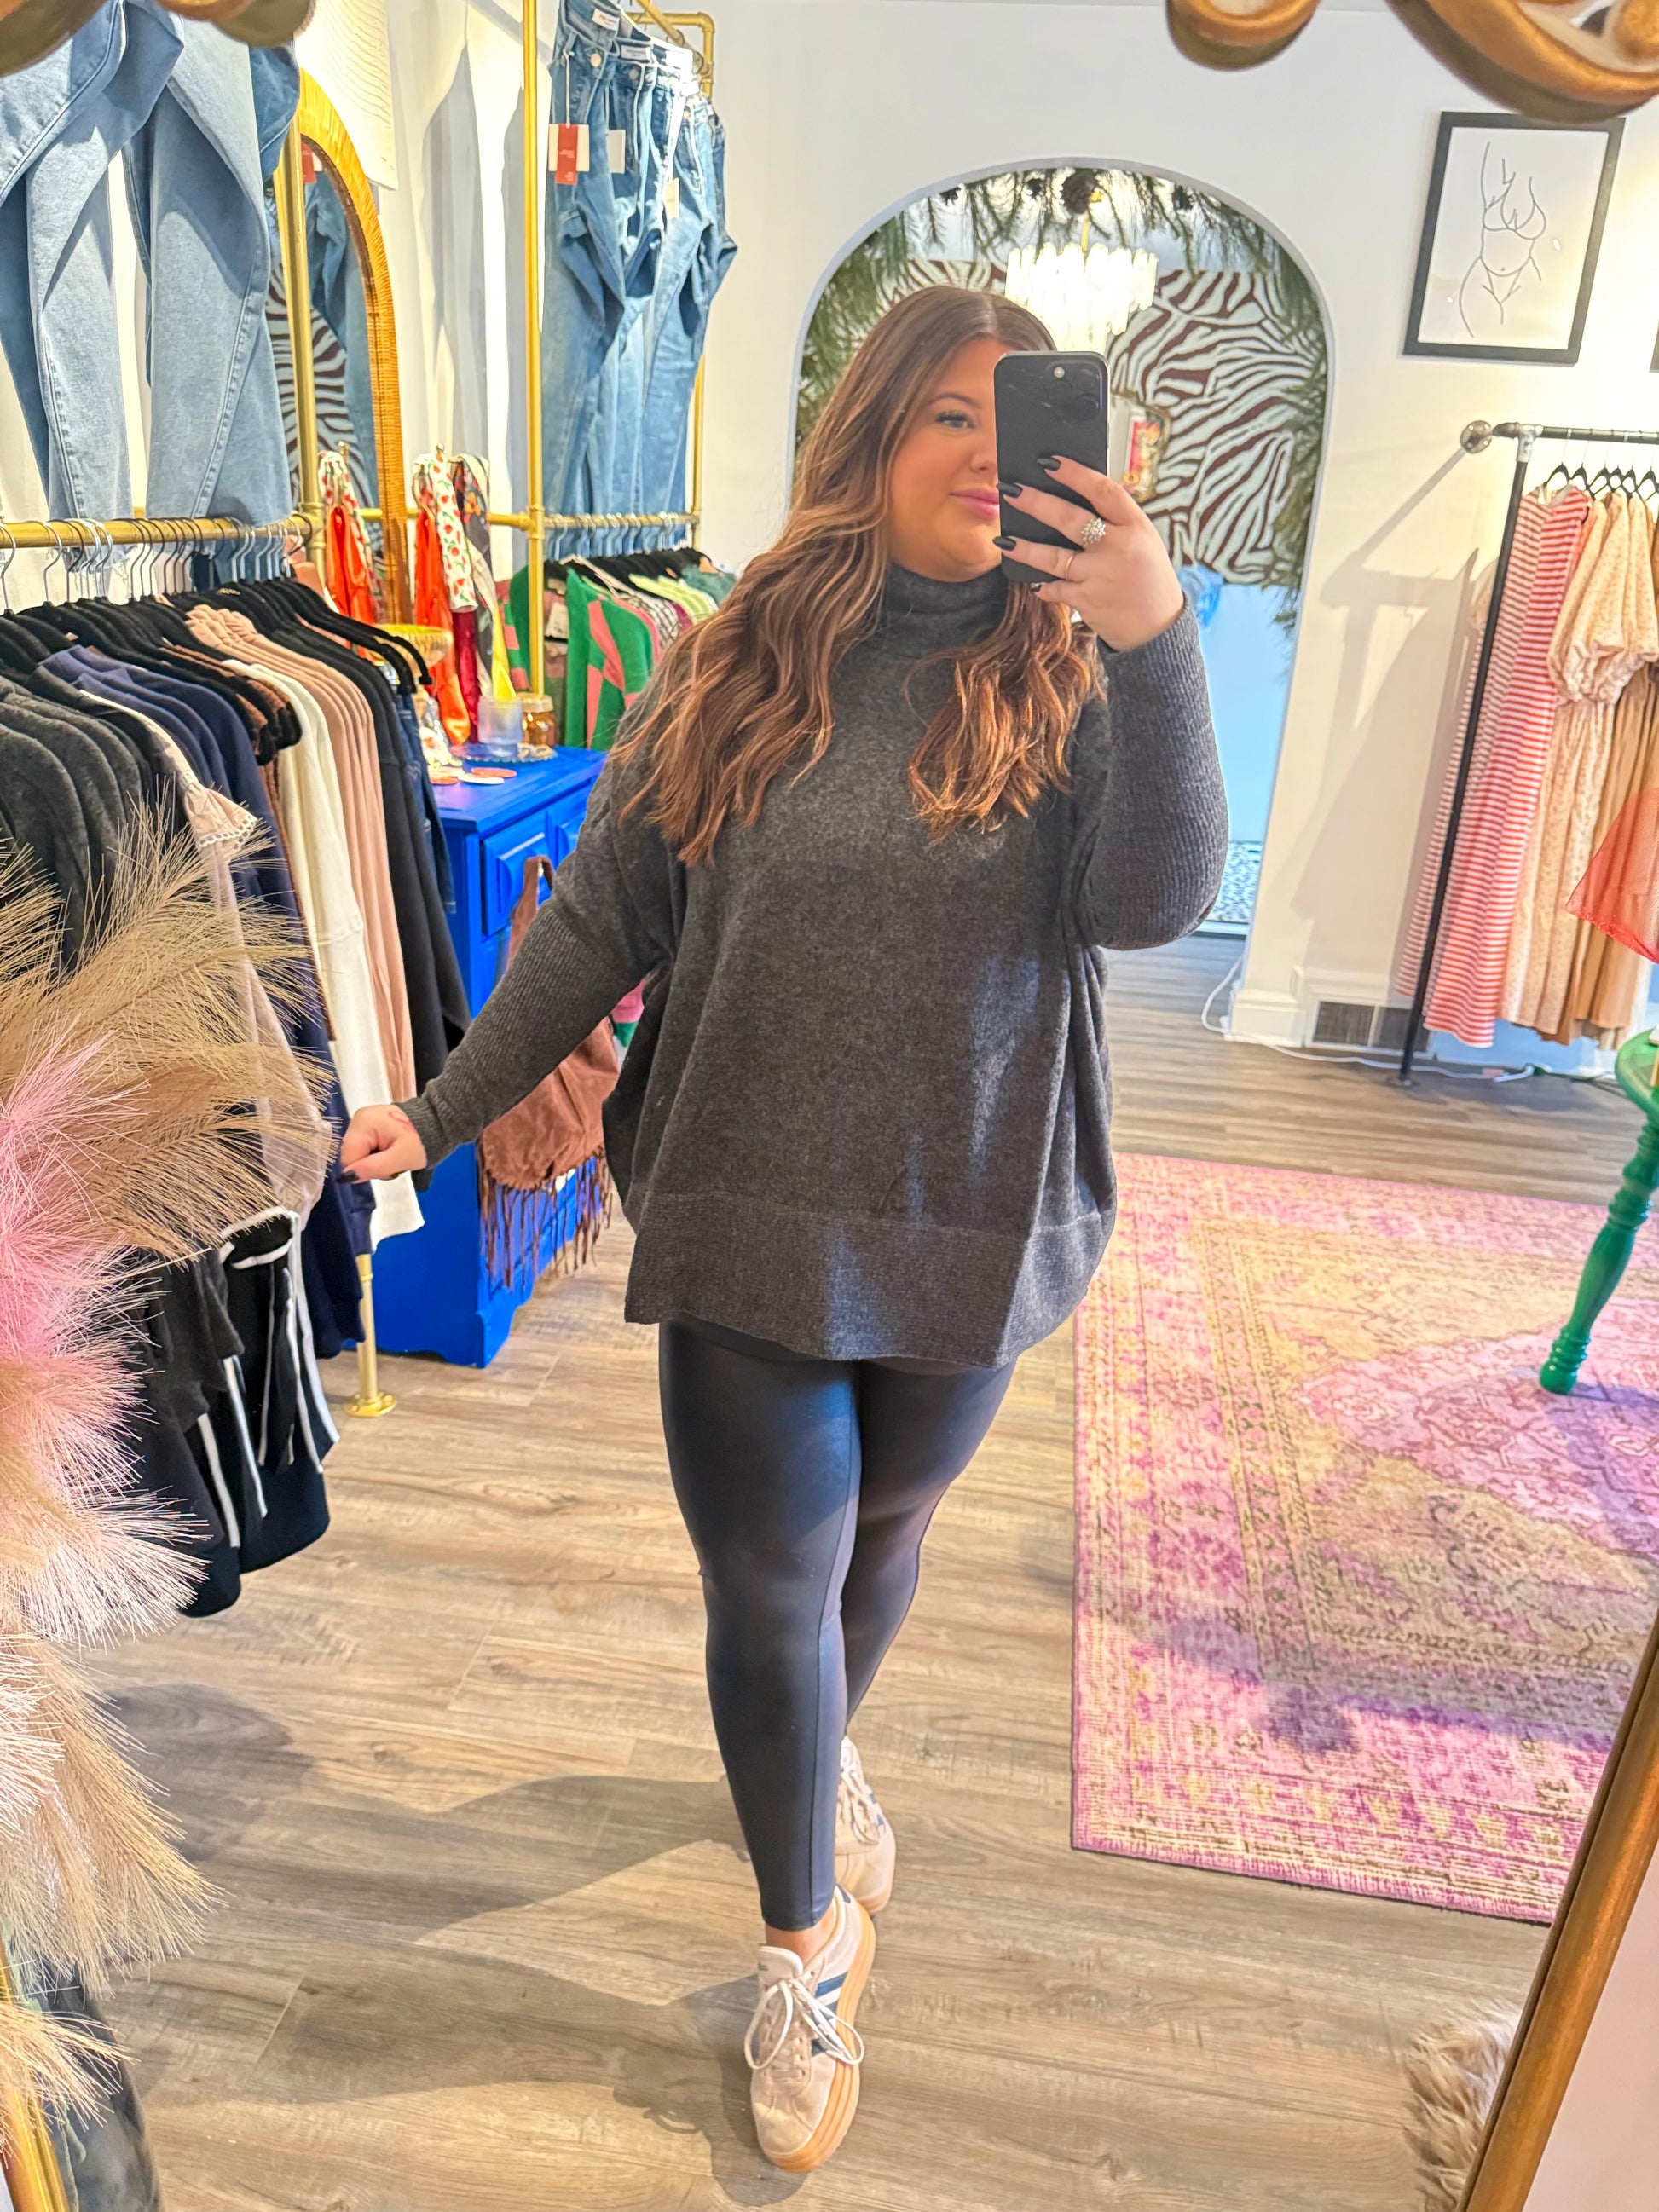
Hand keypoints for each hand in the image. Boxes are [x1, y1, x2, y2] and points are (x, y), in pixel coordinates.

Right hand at [341, 1102, 426, 1181]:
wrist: (436, 1124)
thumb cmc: (421, 1142)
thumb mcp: (400, 1159)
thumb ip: (372, 1168)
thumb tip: (347, 1176)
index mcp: (364, 1123)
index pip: (349, 1158)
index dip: (364, 1170)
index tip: (386, 1168)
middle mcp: (358, 1118)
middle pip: (353, 1154)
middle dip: (370, 1165)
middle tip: (393, 1163)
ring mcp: (363, 1120)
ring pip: (358, 1152)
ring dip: (374, 1161)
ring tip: (394, 1156)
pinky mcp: (369, 1124)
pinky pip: (365, 1146)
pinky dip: (376, 1154)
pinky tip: (391, 1150)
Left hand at [1000, 461, 1185, 651]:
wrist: (1158, 628)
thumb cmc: (1148, 578)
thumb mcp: (1144, 541)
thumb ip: (1115, 522)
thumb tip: (1073, 498)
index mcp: (1136, 526)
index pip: (1103, 491)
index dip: (1075, 474)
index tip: (1049, 462)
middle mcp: (1119, 547)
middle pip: (1071, 519)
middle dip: (1036, 503)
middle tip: (1010, 490)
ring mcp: (1102, 575)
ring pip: (1054, 557)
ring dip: (1025, 548)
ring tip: (1005, 540)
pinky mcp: (1088, 600)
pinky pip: (1057, 588)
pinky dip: (1045, 585)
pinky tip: (1035, 582)